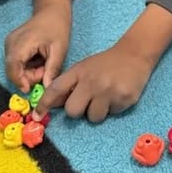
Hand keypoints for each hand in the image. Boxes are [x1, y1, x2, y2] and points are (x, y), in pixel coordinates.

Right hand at [4, 6, 71, 92]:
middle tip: (46, 70)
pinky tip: (38, 59)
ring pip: (14, 68)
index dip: (19, 81)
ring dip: (29, 72)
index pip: (13, 67)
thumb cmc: (57, 27)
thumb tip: (47, 89)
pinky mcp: (11, 45)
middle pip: (13, 70)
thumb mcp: (59, 50)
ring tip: (44, 63)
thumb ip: (52, 70)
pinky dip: (27, 66)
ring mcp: (9, 44)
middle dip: (29, 76)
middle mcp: (10, 43)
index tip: (31, 90)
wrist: (52, 11)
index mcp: (21, 42)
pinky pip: (16, 63)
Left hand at [33, 43, 154, 122]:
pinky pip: (111, 114)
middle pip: (72, 111)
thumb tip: (53, 105)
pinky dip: (113, 108)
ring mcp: (108, 91)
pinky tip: (117, 95)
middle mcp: (92, 81)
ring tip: (105, 97)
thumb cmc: (105, 64)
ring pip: (93, 117)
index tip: (37, 116)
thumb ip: (69, 85)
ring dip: (97, 112)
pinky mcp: (124, 99)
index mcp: (79, 72)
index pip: (56, 89)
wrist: (134, 54)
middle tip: (87, 102)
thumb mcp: (84, 68)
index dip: (44, 104)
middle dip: (78, 111)